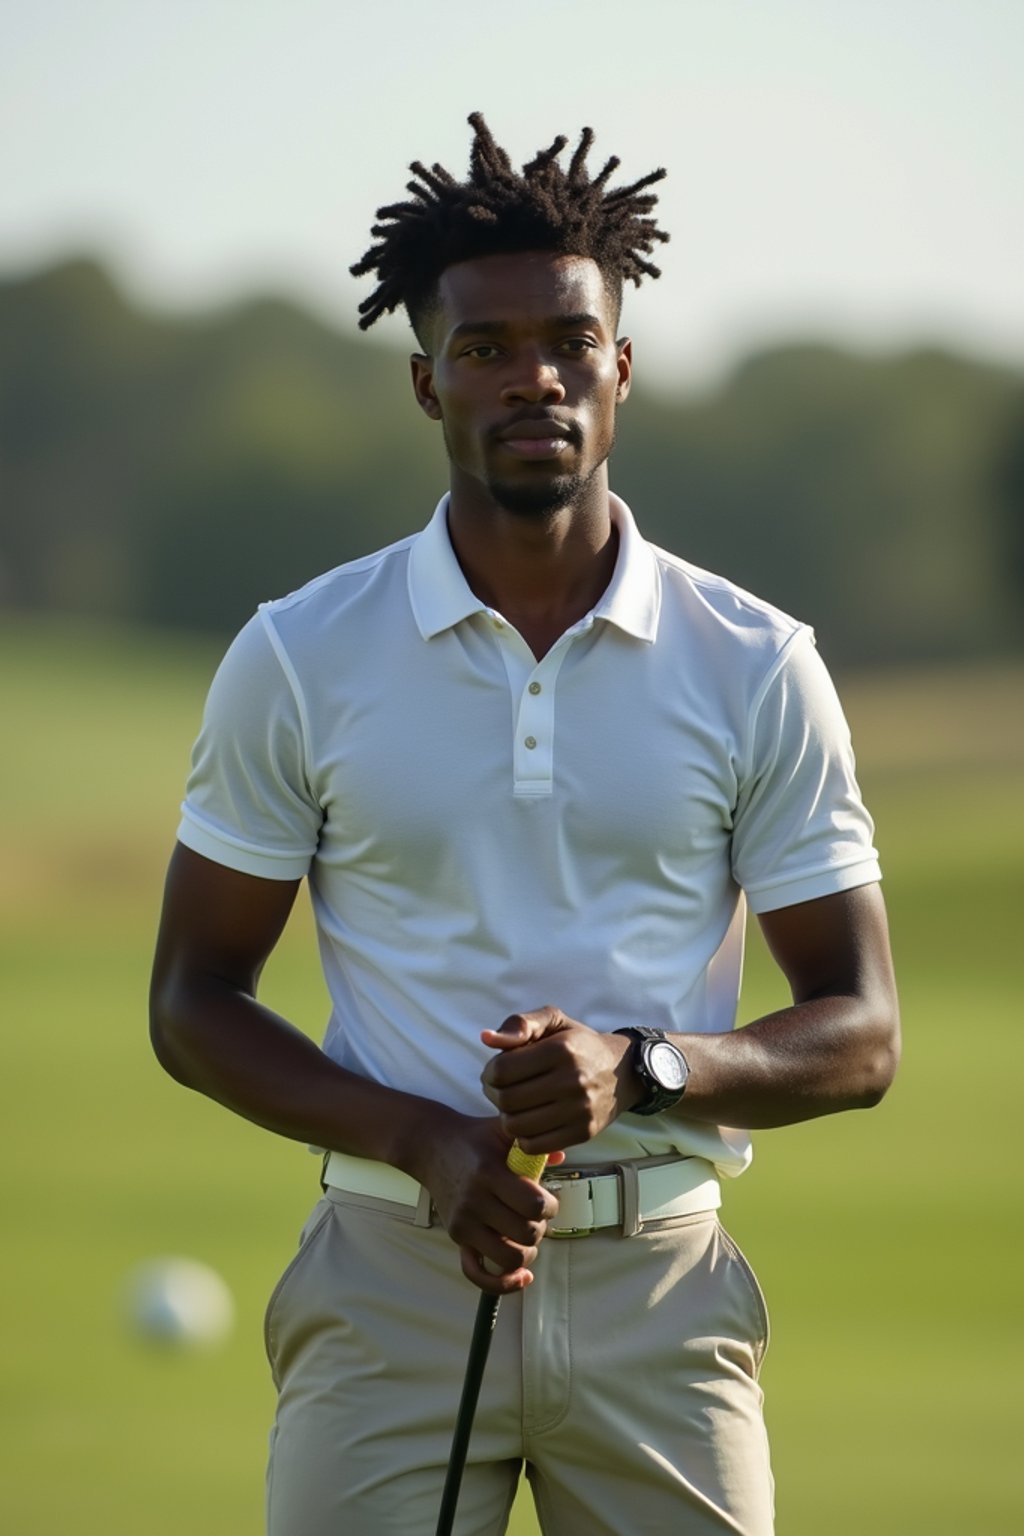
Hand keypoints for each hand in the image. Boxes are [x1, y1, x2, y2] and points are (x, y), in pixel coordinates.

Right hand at [414, 1109, 564, 1295]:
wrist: (431, 1145)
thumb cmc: (473, 1138)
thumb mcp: (503, 1130)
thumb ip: (533, 1142)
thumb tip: (560, 1157)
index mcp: (490, 1174)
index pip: (533, 1205)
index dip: (550, 1206)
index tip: (547, 1199)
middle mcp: (475, 1202)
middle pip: (526, 1234)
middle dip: (541, 1227)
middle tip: (536, 1216)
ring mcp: (463, 1223)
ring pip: (508, 1258)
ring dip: (527, 1252)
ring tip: (527, 1237)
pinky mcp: (456, 1237)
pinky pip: (476, 1273)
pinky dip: (501, 1283)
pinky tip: (521, 1277)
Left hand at [480, 1006, 638, 1154]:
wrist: (623, 1070)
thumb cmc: (579, 1043)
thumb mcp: (553, 1020)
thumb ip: (520, 1024)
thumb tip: (486, 1038)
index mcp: (561, 1049)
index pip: (502, 1070)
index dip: (489, 1072)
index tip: (494, 1072)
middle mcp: (572, 1080)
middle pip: (507, 1099)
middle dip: (494, 1094)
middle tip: (500, 1089)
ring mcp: (579, 1110)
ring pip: (517, 1126)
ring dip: (507, 1117)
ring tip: (514, 1106)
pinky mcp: (583, 1133)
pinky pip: (534, 1145)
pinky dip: (523, 1136)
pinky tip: (529, 1122)